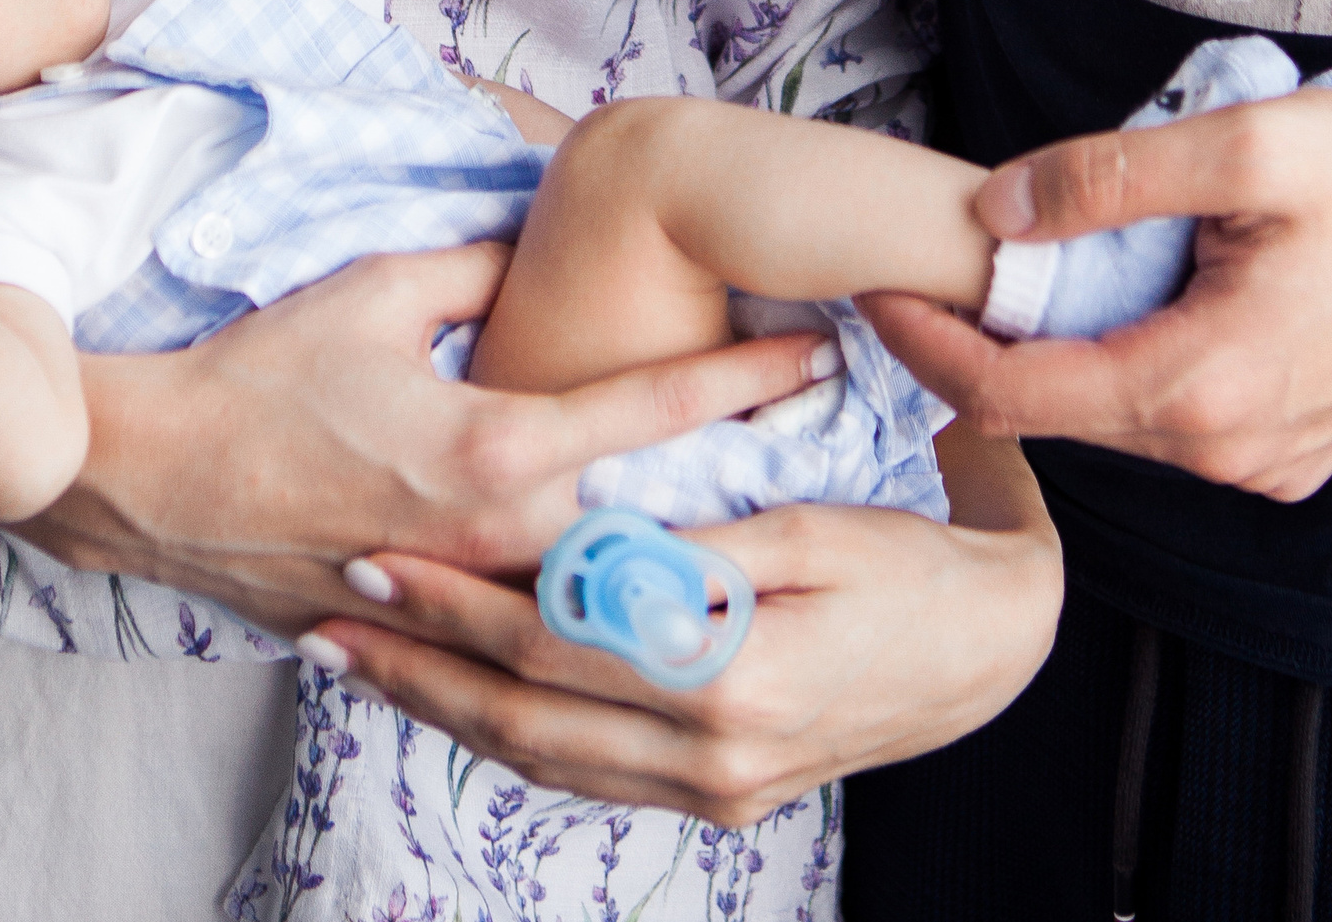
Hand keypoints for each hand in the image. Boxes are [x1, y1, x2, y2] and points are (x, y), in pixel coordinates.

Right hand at [15, 240, 833, 638]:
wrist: (150, 476)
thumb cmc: (261, 371)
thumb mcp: (383, 288)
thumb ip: (485, 266)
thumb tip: (548, 238)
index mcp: (495, 446)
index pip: (653, 411)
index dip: (745, 381)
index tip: (818, 354)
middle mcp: (493, 536)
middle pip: (656, 525)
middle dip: (746, 489)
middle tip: (829, 449)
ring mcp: (461, 594)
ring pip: (600, 595)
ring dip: (682, 559)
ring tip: (766, 522)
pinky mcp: (422, 625)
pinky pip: (527, 625)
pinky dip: (590, 606)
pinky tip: (641, 590)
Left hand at [312, 430, 1060, 826]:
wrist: (998, 649)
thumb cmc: (915, 561)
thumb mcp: (814, 530)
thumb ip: (697, 549)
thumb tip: (587, 538)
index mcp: (730, 680)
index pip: (554, 639)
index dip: (458, 601)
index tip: (382, 555)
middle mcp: (712, 760)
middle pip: (528, 713)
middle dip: (421, 664)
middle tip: (333, 615)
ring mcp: (715, 794)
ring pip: (546, 759)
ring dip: (447, 711)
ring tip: (365, 663)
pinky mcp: (721, 801)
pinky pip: (591, 777)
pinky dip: (517, 740)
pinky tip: (466, 705)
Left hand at [864, 84, 1331, 503]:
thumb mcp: (1238, 146)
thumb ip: (1107, 180)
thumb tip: (998, 211)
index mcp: (1202, 386)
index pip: (1015, 396)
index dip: (929, 349)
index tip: (872, 294)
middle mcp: (1228, 451)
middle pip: (1058, 410)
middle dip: (982, 346)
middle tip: (930, 268)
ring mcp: (1264, 462)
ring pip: (1116, 414)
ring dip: (1059, 350)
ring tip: (1020, 268)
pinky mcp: (1290, 449)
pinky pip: (1174, 415)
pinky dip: (1126, 361)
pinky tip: (1123, 294)